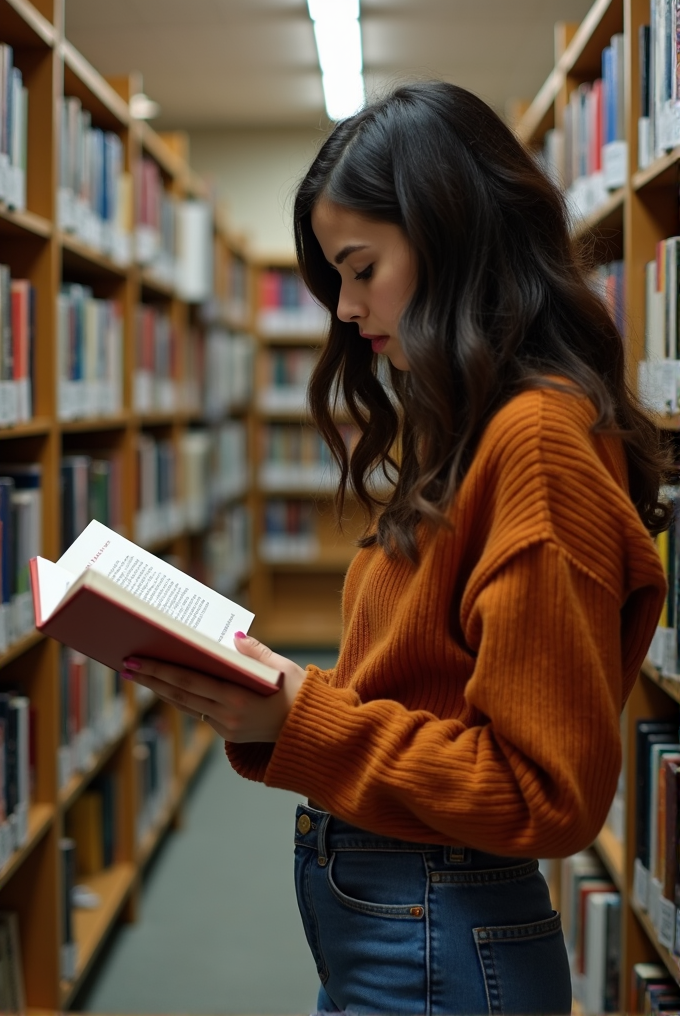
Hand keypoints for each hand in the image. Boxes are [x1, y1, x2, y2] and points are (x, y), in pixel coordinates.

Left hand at [121, 633, 306, 742]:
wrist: (311, 731)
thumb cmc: (299, 693)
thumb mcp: (282, 667)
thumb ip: (256, 652)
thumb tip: (234, 636)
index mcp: (238, 699)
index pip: (189, 682)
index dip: (160, 672)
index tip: (137, 661)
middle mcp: (227, 716)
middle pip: (180, 695)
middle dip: (151, 679)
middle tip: (127, 664)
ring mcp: (226, 727)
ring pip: (185, 705)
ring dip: (161, 690)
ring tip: (140, 674)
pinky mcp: (228, 733)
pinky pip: (199, 712)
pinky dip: (182, 698)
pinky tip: (168, 686)